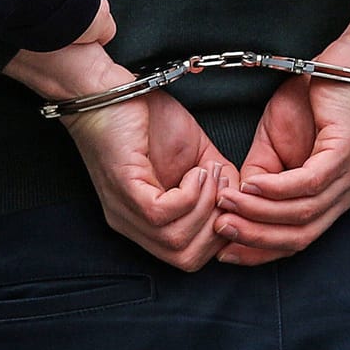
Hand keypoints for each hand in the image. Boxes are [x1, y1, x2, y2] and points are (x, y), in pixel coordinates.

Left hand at [5, 9, 236, 271]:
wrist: (108, 89)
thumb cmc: (146, 119)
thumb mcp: (194, 155)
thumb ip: (217, 180)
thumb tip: (242, 197)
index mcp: (147, 223)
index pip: (190, 257)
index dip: (221, 235)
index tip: (234, 198)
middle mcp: (132, 226)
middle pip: (187, 259)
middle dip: (218, 226)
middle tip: (224, 187)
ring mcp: (125, 211)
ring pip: (177, 242)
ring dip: (206, 207)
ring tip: (210, 173)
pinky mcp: (124, 190)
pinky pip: (163, 214)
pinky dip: (190, 195)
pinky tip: (194, 170)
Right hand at [212, 0, 349, 265]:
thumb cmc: (315, 97)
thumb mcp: (277, 141)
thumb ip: (262, 173)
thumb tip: (238, 201)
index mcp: (331, 197)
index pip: (295, 240)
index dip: (258, 250)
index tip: (222, 251)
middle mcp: (345, 195)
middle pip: (299, 238)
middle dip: (255, 241)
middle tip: (218, 234)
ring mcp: (349, 177)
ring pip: (301, 215)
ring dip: (258, 215)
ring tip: (226, 207)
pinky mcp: (347, 154)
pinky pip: (308, 183)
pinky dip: (276, 190)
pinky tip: (250, 186)